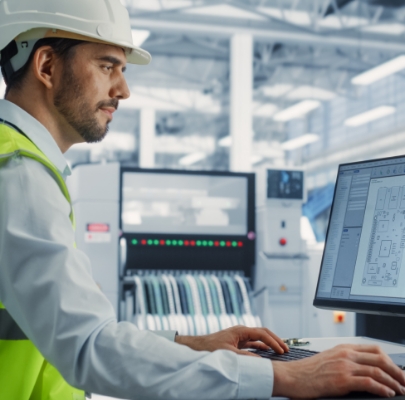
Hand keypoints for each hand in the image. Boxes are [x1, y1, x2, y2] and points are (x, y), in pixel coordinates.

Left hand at [175, 325, 288, 355]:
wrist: (198, 346)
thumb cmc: (210, 348)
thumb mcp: (229, 353)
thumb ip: (245, 357)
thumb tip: (261, 361)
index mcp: (240, 331)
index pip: (261, 333)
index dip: (273, 341)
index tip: (281, 350)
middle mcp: (241, 331)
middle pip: (263, 333)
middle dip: (275, 340)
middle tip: (286, 349)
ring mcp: (240, 336)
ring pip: (259, 338)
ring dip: (269, 343)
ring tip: (280, 350)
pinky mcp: (237, 342)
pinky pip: (253, 343)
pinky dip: (262, 347)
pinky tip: (267, 352)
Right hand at [272, 344, 404, 397]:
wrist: (292, 376)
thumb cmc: (307, 371)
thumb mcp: (328, 360)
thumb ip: (345, 361)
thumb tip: (364, 370)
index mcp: (343, 348)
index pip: (374, 349)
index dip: (390, 360)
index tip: (398, 371)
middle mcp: (345, 354)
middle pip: (380, 359)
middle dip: (397, 371)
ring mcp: (344, 366)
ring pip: (377, 371)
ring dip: (393, 382)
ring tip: (400, 390)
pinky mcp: (342, 380)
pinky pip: (368, 382)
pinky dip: (382, 388)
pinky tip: (387, 394)